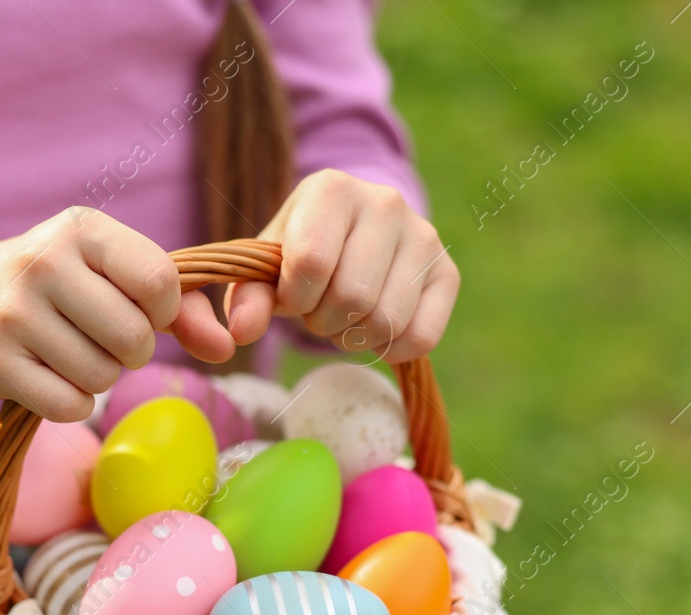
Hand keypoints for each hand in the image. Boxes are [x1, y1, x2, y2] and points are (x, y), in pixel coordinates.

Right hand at [0, 208, 220, 421]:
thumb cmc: (61, 285)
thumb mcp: (111, 272)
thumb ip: (179, 306)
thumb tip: (225, 348)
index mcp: (80, 229)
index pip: (159, 282)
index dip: (164, 311)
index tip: (144, 311)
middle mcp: (40, 264)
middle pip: (134, 339)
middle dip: (132, 351)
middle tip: (105, 340)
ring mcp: (10, 315)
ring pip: (102, 378)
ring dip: (101, 377)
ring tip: (72, 353)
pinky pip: (69, 406)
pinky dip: (73, 403)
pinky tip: (52, 377)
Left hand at [205, 169, 460, 362]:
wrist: (351, 236)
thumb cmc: (300, 252)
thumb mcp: (265, 268)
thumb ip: (246, 297)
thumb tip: (243, 331)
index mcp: (332, 189)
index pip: (312, 263)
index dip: (294, 298)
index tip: (291, 296)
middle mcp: (385, 202)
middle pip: (352, 297)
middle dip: (324, 320)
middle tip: (319, 310)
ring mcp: (423, 235)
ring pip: (387, 320)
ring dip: (355, 337)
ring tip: (345, 317)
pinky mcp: (447, 272)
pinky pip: (421, 336)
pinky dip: (391, 349)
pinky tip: (375, 331)